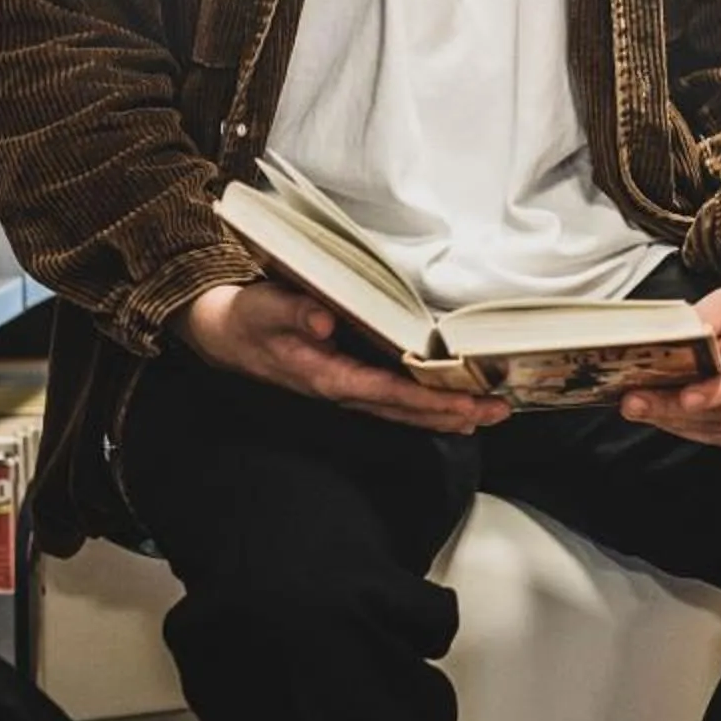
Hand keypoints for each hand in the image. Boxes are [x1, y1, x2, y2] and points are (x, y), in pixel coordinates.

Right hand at [171, 282, 508, 433]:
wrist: (221, 332)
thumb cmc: (246, 317)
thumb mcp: (264, 307)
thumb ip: (293, 313)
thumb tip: (325, 321)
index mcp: (327, 376)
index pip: (390, 394)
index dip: (430, 401)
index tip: (468, 405)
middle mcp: (342, 389)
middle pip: (406, 411)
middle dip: (453, 413)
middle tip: (500, 412)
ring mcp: (346, 388)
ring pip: (404, 410)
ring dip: (446, 413)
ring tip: (489, 413)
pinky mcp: (347, 379)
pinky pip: (394, 398)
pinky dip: (425, 403)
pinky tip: (451, 404)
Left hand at [621, 278, 720, 449]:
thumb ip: (703, 318)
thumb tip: (666, 337)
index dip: (717, 392)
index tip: (686, 398)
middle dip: (673, 407)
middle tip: (633, 401)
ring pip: (714, 428)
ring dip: (672, 420)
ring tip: (637, 406)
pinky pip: (716, 437)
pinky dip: (685, 427)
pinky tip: (660, 414)